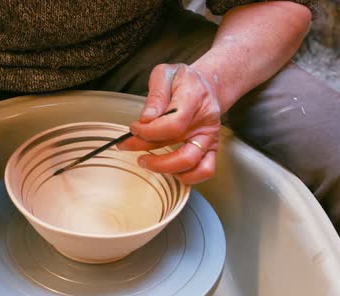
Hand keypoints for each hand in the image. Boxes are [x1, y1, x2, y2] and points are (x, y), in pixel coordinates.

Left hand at [117, 63, 220, 184]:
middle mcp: (206, 123)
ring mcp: (209, 139)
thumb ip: (155, 94)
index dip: (150, 131)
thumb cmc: (182, 81)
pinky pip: (204, 171)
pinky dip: (184, 176)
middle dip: (153, 158)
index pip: (174, 124)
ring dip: (165, 169)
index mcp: (195, 99)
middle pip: (183, 154)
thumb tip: (146, 119)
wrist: (203, 85)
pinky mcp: (210, 149)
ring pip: (193, 166)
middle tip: (129, 146)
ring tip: (144, 160)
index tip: (133, 128)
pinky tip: (165, 168)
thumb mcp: (165, 74)